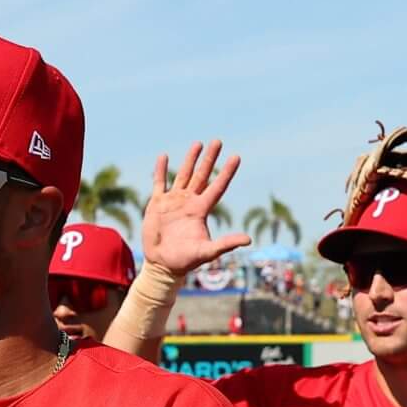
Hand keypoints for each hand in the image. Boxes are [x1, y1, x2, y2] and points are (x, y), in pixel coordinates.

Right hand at [140, 141, 251, 277]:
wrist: (162, 265)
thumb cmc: (185, 260)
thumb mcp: (207, 252)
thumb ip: (225, 244)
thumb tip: (248, 240)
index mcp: (201, 210)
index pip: (217, 187)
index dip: (226, 172)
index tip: (236, 157)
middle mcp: (189, 202)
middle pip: (202, 175)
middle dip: (210, 159)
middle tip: (217, 141)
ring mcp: (173, 201)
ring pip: (183, 175)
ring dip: (190, 160)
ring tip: (198, 144)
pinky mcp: (157, 204)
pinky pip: (159, 183)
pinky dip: (161, 170)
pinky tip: (164, 156)